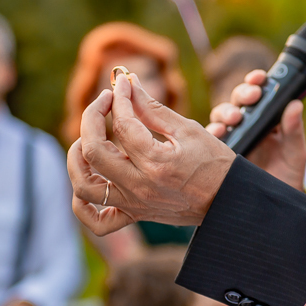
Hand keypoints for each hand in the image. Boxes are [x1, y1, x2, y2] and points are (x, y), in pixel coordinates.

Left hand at [68, 72, 235, 235]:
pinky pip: (97, 222)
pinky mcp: (135, 215)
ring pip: (84, 186)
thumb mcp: (187, 129)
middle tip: (105, 102)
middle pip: (93, 151)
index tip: (123, 83)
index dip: (119, 97)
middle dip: (91, 117)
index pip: (122, 124)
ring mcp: (134, 205)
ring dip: (76, 157)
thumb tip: (127, 84)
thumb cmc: (214, 162)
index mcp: (157, 163)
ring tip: (88, 138)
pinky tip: (89, 179)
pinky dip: (82, 204)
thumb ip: (152, 108)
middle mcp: (140, 187)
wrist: (229, 201)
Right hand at [206, 70, 305, 190]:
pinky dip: (210, 133)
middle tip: (250, 98)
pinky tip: (217, 134)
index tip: (259, 78)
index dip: (255, 81)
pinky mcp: (217, 154)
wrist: (274, 208)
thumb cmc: (287, 178)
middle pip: (237, 102)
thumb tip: (296, 104)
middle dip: (241, 95)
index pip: (258, 94)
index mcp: (266, 120)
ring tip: (234, 118)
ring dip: (225, 113)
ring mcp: (231, 139)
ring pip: (221, 117)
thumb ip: (294, 130)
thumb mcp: (295, 153)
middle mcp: (246, 126)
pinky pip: (208, 140)